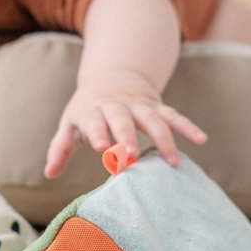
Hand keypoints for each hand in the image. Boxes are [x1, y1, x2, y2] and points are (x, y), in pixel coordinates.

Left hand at [44, 69, 206, 178]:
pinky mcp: (156, 106)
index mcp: (91, 110)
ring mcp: (138, 105)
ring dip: (163, 138)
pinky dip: (187, 126)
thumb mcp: (71, 123)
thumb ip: (60, 147)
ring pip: (152, 118)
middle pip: (122, 118)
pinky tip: (201, 139)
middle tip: (132, 154)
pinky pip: (173, 115)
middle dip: (128, 135)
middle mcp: (116, 105)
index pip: (93, 120)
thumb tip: (49, 173)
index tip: (102, 147)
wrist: (111, 78)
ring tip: (173, 161)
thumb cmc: (87, 110)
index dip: (97, 131)